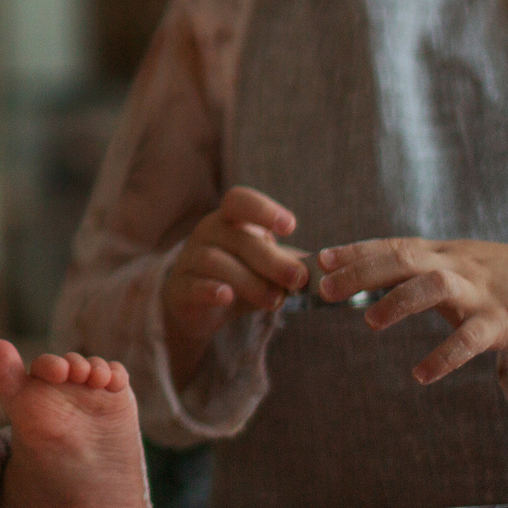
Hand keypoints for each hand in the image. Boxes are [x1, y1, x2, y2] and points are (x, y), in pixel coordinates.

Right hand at [161, 186, 310, 378]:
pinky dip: (211, 290)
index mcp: (230, 220)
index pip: (240, 200)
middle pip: (238, 238)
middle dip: (272, 260)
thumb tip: (328, 269)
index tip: (291, 227)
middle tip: (297, 280)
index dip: (264, 209)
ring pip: (216, 262)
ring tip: (274, 301)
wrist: (198, 306)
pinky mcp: (180, 288)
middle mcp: (207, 232)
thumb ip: (291, 265)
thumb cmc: (239, 277)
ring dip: (250, 282)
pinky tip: (227, 297)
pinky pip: (193, 285)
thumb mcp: (266, 267)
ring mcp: (190, 259)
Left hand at [315, 238, 507, 382]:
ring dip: (399, 301)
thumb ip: (422, 272)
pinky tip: (422, 374)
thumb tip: (371, 281)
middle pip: (403, 258)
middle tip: (328, 289)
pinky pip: (470, 338)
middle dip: (362, 271)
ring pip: (433, 285)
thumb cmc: (505, 278)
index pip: (392, 245)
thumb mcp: (460, 267)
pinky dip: (444, 355)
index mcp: (443, 253)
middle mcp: (457, 266)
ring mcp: (481, 292)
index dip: (355, 251)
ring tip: (370, 322)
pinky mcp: (504, 321)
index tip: (319, 259)